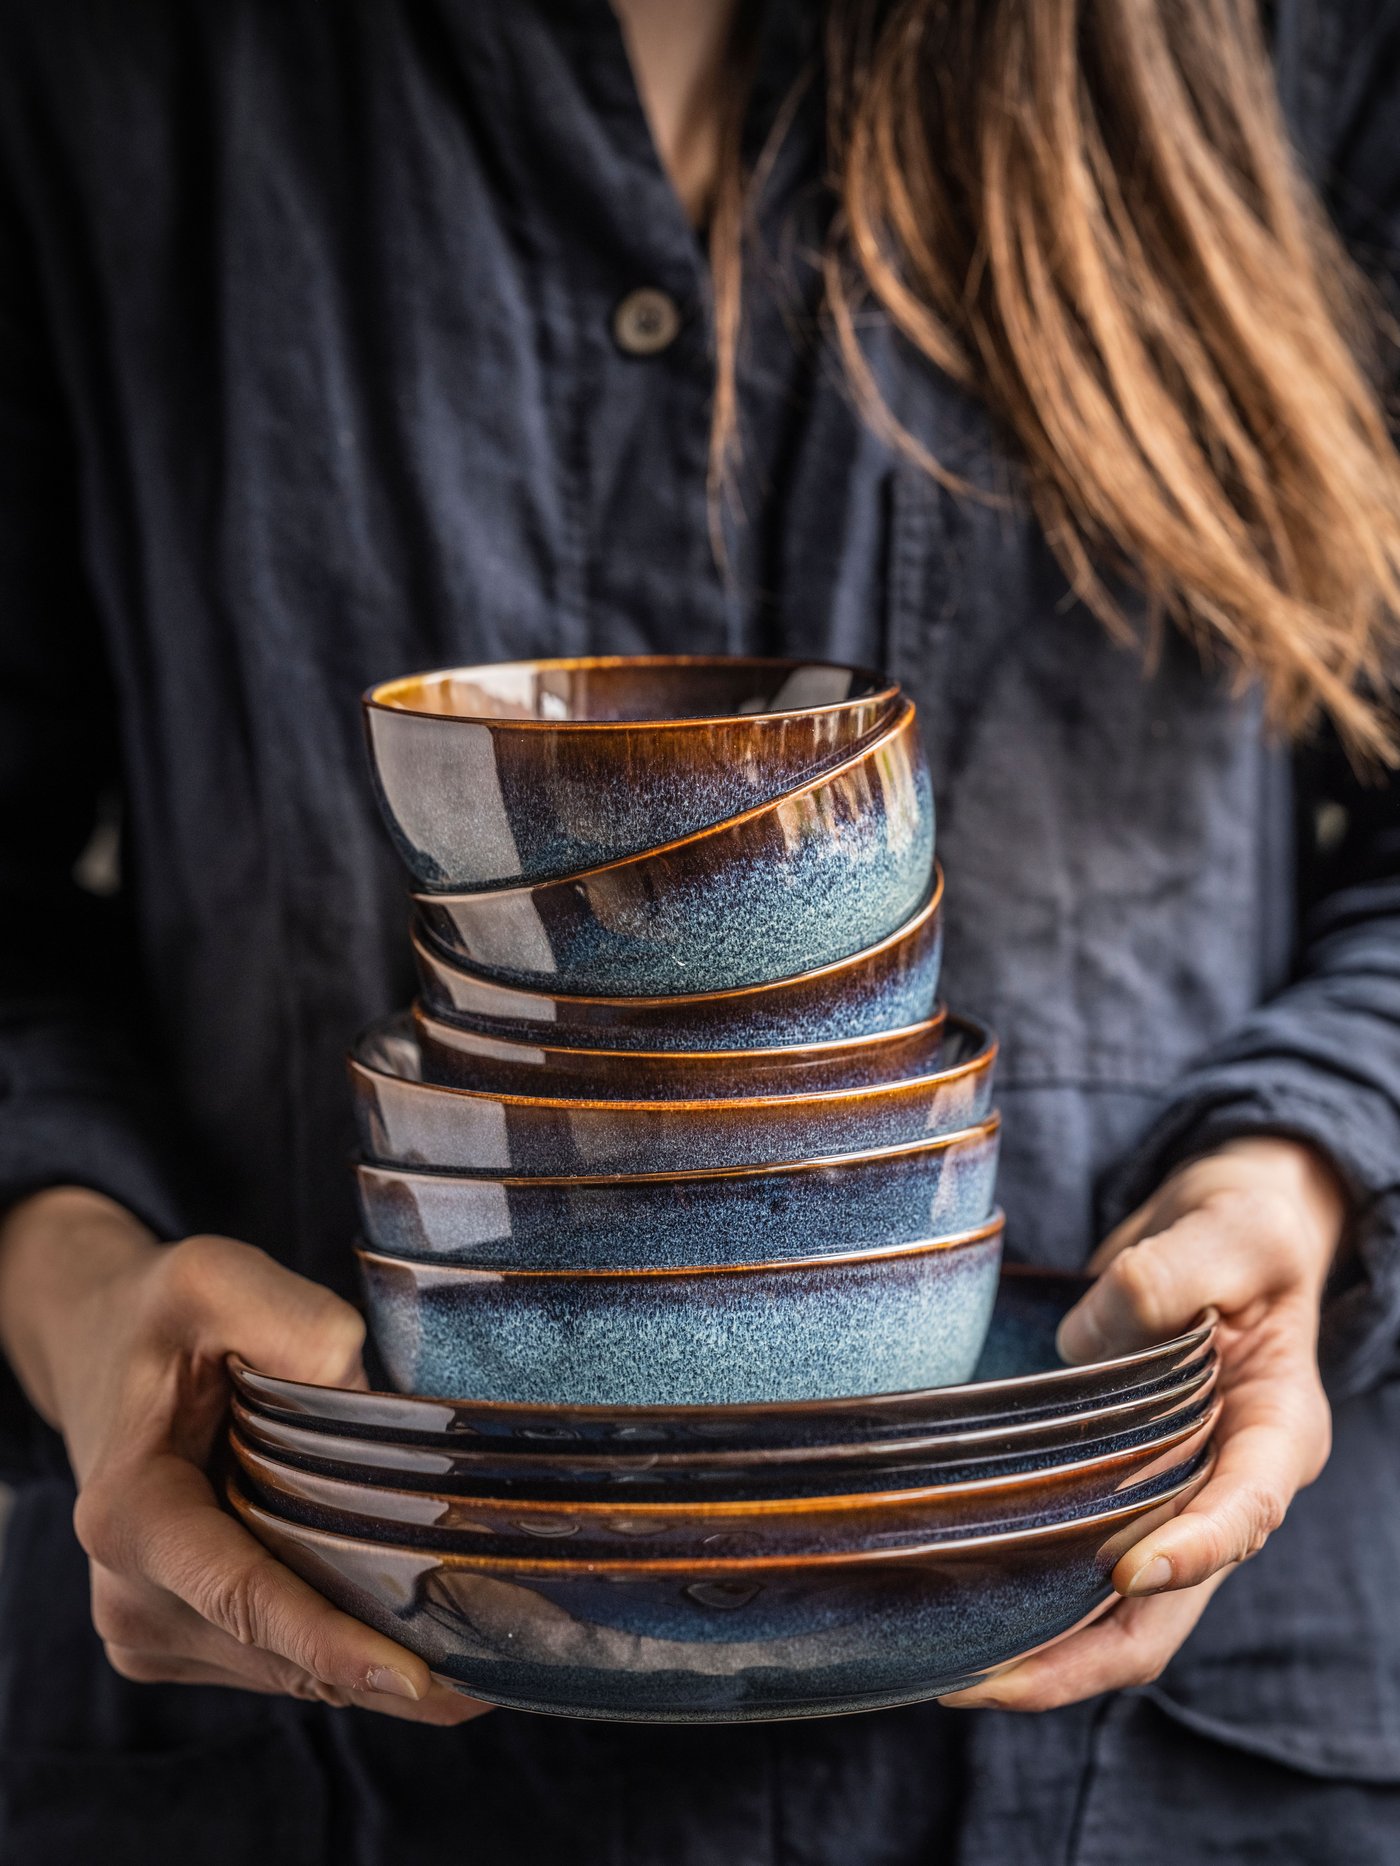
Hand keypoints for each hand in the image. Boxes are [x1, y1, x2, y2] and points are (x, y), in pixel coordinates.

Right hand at [0, 1187, 486, 1723]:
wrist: (101, 1346)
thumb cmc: (166, 1314)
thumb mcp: (218, 1278)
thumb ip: (299, 1324)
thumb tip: (373, 1398)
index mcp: (129, 1512)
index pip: (242, 1593)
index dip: (331, 1644)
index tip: (417, 1682)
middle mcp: (128, 1592)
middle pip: (280, 1645)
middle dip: (386, 1662)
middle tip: (501, 1669)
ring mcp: (147, 1628)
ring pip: (286, 1668)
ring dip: (370, 1659)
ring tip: (474, 1644)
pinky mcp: (177, 1641)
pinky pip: (276, 1661)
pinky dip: (339, 1648)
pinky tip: (405, 1622)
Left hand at [942, 1137, 1343, 1710]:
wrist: (1224, 1230)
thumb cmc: (1240, 1232)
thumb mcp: (1230, 1230)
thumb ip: (1171, 1274)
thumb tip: (1085, 1342)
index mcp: (1277, 1434)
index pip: (1246, 1513)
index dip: (1193, 1552)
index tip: (1125, 1569)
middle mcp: (1224, 1487)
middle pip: (1165, 1609)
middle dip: (1078, 1658)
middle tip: (977, 1681)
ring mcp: (1166, 1497)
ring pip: (1110, 1613)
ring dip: (1035, 1649)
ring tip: (941, 1666)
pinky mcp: (1113, 1486)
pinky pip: (1070, 1566)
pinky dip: (1017, 1596)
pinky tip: (942, 1604)